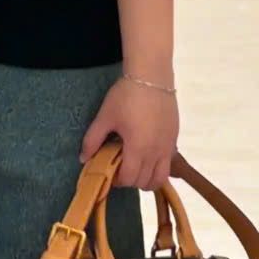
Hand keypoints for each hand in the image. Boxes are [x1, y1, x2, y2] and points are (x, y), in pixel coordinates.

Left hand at [78, 77, 179, 191]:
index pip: (129, 179)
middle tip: (121, 166)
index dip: (118, 180)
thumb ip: (93, 139)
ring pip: (160, 177)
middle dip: (131, 179)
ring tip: (136, 164)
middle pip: (145, 182)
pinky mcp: (174, 138)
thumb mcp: (105, 116)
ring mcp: (168, 146)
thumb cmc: (125, 95)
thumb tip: (83, 159)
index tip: (110, 170)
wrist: (151, 76)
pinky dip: (158, 166)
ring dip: (147, 178)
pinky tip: (148, 153)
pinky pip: (168, 163)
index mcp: (137, 149)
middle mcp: (156, 152)